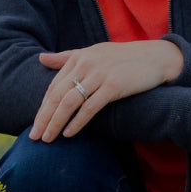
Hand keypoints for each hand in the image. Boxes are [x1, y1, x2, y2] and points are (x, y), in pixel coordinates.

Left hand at [29, 40, 182, 142]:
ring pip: (69, 102)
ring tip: (48, 138)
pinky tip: (69, 133)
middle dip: (43, 118)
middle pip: (57, 95)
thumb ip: (66, 57)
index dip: (43, 107)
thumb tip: (41, 58)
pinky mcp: (114, 86)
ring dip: (55, 122)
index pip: (54, 86)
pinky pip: (90, 107)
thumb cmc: (123, 58)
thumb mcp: (93, 53)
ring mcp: (99, 75)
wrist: (156, 57)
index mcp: (78, 57)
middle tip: (34, 136)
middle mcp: (86, 65)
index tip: (35, 124)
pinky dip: (77, 121)